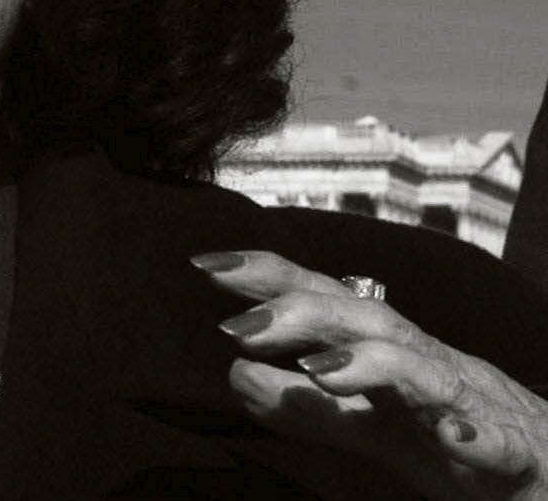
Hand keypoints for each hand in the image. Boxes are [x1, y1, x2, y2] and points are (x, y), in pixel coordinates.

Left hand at [196, 248, 547, 498]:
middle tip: (236, 325)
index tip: (204, 265)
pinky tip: (450, 433)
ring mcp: (475, 404)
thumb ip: (308, 409)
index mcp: (389, 353)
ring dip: (373, 364)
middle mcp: (429, 364)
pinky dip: (474, 434)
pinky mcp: (518, 455)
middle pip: (367, 319)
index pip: (323, 300)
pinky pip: (498, 442)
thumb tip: (235, 373)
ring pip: (427, 370)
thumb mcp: (373, 429)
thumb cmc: (455, 442)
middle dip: (303, 312)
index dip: (268, 276)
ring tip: (319, 372)